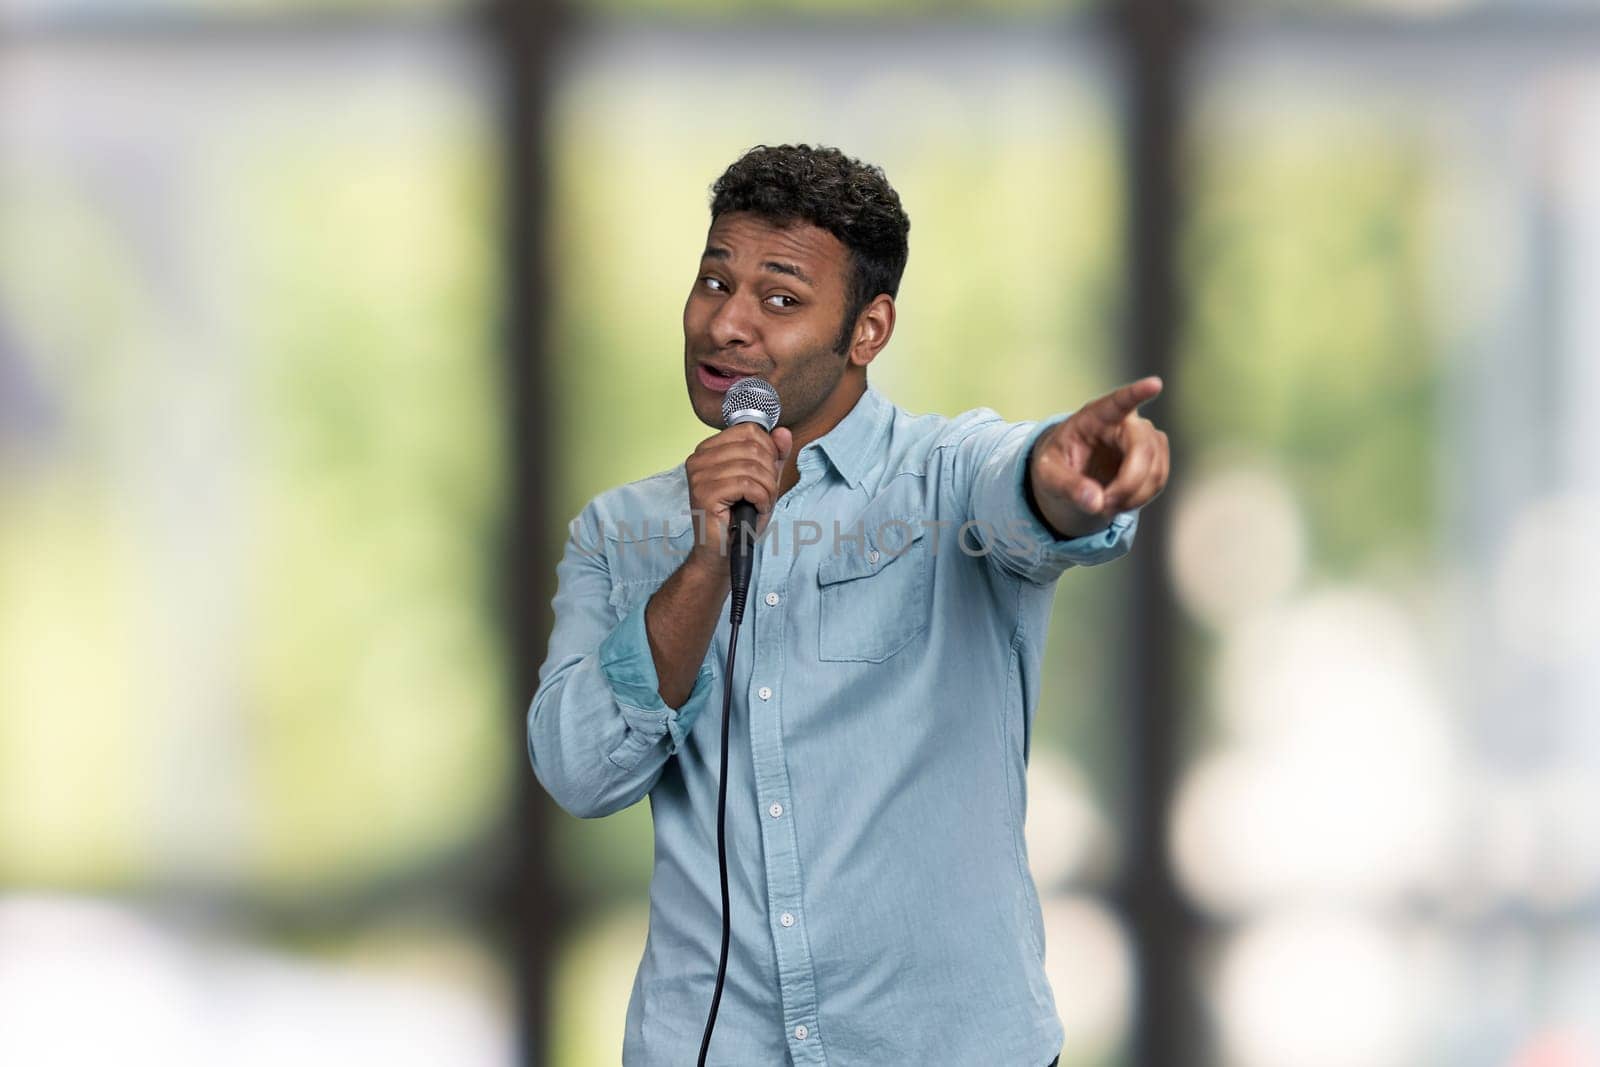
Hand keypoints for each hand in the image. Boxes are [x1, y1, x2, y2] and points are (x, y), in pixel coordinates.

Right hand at [683, 422, 794, 576]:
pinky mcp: (704, 493)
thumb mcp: (763, 481)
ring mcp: (699, 475)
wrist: (723, 552)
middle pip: (753, 446)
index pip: (749, 430)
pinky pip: (747, 485)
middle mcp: (699, 458)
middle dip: (769, 472)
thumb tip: (783, 432)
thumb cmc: (740, 518)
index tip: (767, 474)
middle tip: (766, 494)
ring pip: (752, 466)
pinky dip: (761, 499)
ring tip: (761, 504)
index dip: (769, 450)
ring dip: (767, 489)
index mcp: (708, 450)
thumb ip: (773, 455)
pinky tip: (756, 509)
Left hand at [1029, 376, 1169, 537]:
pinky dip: (1140, 499)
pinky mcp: (1154, 457)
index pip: (1118, 402)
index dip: (1136, 394)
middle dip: (1128, 483)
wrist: (1068, 473)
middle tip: (1102, 505)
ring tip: (1104, 504)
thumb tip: (1094, 502)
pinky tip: (1119, 501)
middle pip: (1143, 448)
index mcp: (1094, 417)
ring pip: (1155, 469)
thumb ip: (1067, 486)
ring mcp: (1144, 439)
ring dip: (1133, 496)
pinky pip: (1158, 480)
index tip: (1155, 384)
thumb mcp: (1047, 475)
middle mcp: (1124, 423)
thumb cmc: (1055, 465)